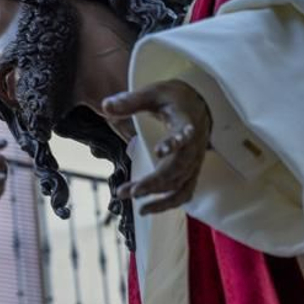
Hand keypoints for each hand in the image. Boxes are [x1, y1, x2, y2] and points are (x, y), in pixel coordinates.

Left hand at [102, 79, 211, 214]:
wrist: (197, 103)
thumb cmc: (172, 99)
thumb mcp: (151, 94)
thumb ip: (130, 101)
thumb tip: (105, 106)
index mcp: (186, 122)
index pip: (184, 134)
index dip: (174, 143)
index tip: (159, 151)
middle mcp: (194, 146)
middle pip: (178, 168)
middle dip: (155, 182)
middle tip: (131, 191)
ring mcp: (194, 161)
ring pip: (181, 185)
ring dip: (159, 197)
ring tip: (136, 205)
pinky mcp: (191, 171)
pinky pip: (184, 192)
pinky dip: (167, 203)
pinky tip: (146, 209)